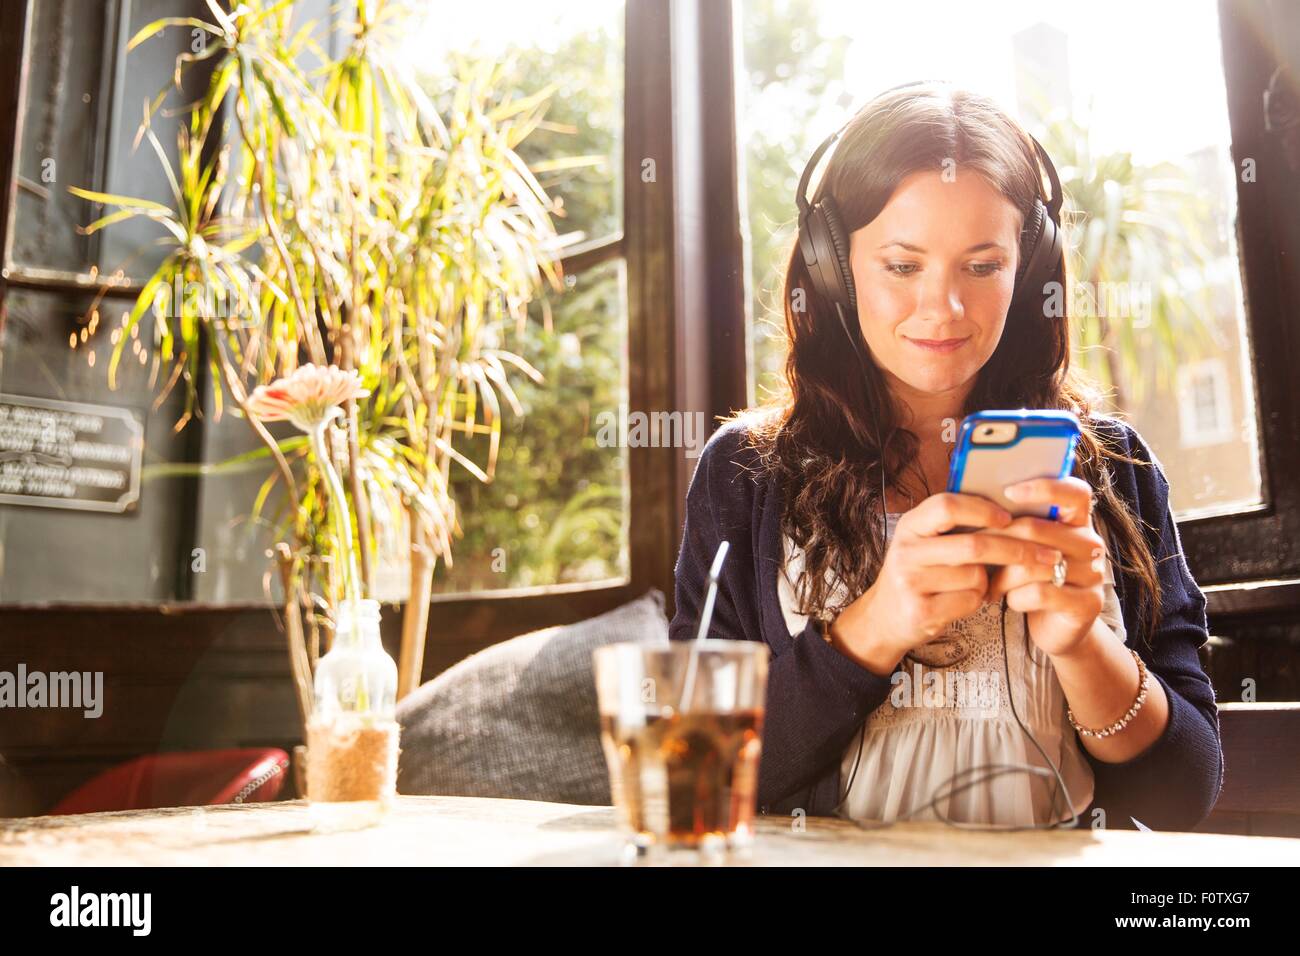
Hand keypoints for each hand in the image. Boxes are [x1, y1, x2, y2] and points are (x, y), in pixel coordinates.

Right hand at [832, 492, 1063, 672]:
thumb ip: (953, 526)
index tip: (1008, 517)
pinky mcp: (921, 611)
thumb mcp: (924, 542)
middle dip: (1015, 549)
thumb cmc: (917, 574)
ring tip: (978, 583)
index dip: (982, 509)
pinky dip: (978, 601)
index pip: (947, 506)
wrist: (884, 618)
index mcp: (910, 526)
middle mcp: (906, 552)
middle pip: (973, 545)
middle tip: (1044, 554)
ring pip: (976, 576)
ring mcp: (910, 583)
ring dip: (989, 581)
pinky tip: (966, 600)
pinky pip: (970, 601)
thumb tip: (1011, 509)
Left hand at [986, 477, 1107, 657]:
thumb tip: (973, 501)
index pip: (1075, 492)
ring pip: (1034, 563)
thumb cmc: (1031, 579)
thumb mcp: (1024, 549)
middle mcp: (1090, 544)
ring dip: (1002, 575)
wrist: (1055, 627)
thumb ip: (1013, 524)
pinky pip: (1040, 593)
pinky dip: (1016, 598)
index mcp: (1077, 521)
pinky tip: (1010, 600)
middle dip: (995, 542)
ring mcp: (1093, 574)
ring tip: (989, 585)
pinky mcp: (1088, 603)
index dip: (1045, 488)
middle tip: (971, 554)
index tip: (1009, 492)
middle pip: (1037, 529)